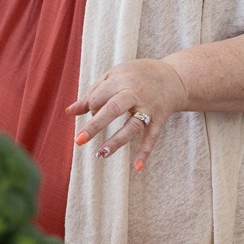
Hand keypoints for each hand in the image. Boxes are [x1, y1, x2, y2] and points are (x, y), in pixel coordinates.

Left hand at [66, 58, 187, 172]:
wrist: (174, 77)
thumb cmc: (137, 75)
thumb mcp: (114, 76)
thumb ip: (92, 93)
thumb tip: (69, 111)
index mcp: (121, 79)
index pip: (99, 96)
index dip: (91, 106)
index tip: (92, 111)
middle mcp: (135, 94)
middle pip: (113, 109)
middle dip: (95, 125)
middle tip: (79, 140)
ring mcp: (148, 108)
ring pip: (132, 126)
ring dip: (117, 141)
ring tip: (100, 154)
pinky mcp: (159, 119)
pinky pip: (151, 137)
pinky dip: (145, 152)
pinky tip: (136, 167)